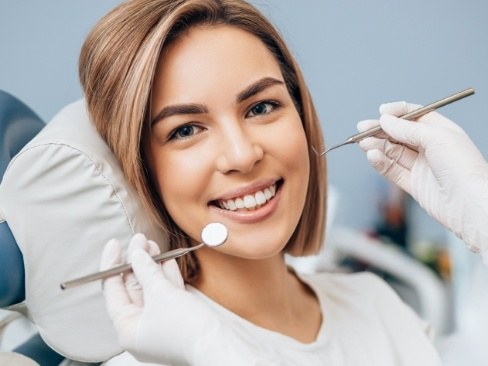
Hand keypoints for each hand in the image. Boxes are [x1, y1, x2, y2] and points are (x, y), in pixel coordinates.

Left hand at [100, 234, 256, 364]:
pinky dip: (166, 277)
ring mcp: (160, 324)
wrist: (219, 344)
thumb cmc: (186, 329)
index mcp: (127, 330)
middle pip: (133, 288)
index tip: (116, 244)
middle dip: (137, 262)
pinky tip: (167, 259)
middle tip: (139, 240)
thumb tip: (137, 253)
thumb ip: (146, 270)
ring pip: (152, 289)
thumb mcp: (160, 293)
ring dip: (152, 266)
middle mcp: (141, 329)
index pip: (113, 291)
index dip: (112, 265)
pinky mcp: (177, 319)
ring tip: (152, 244)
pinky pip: (167, 294)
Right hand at [357, 101, 487, 257]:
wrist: (469, 204)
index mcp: (441, 132)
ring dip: (377, 146)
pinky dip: (380, 163)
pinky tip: (372, 156)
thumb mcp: (436, 137)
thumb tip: (385, 120)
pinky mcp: (413, 184)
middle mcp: (431, 148)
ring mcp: (421, 167)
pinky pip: (392, 171)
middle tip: (362, 129)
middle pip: (399, 135)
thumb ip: (407, 129)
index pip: (414, 117)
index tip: (381, 112)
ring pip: (393, 153)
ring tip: (363, 143)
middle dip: (380, 130)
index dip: (397, 113)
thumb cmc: (463, 167)